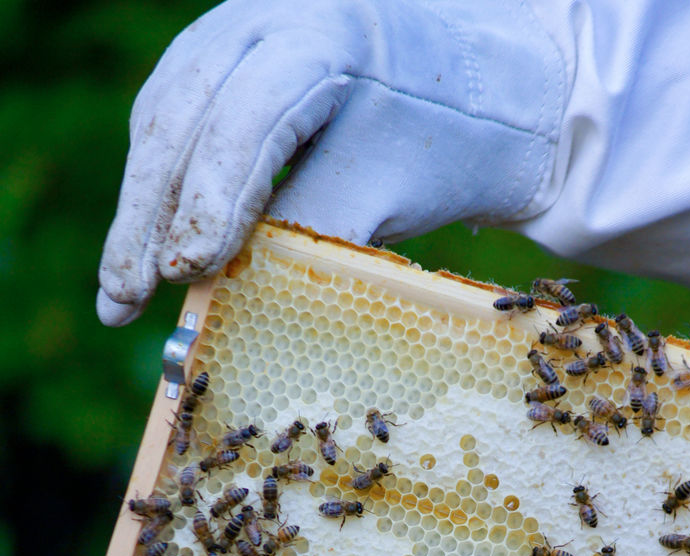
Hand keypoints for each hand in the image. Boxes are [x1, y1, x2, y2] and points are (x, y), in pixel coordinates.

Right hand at [97, 0, 564, 324]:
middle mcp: (265, 15)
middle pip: (183, 114)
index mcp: (322, 36)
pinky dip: (155, 187)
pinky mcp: (220, 58)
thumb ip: (313, 232)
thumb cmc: (440, 149)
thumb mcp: (388, 192)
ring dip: (138, 210)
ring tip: (120, 290)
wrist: (475, 97)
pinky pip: (171, 119)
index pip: (246, 118)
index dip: (212, 200)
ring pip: (162, 116)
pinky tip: (141, 244)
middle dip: (149, 217)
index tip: (190, 271)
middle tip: (124, 299)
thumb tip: (237, 300)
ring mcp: (234, 28)